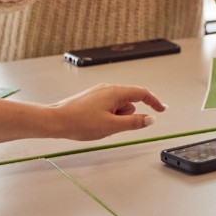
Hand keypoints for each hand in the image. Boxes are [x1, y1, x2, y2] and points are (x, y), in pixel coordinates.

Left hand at [48, 84, 165, 140]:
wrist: (54, 120)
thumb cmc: (79, 122)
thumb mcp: (112, 126)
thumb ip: (134, 122)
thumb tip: (150, 119)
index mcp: (115, 92)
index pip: (143, 93)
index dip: (154, 102)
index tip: (162, 109)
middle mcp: (108, 89)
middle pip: (129, 102)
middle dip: (126, 116)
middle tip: (113, 127)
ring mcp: (99, 93)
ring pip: (118, 106)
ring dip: (115, 118)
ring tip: (99, 126)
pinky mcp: (91, 99)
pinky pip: (108, 107)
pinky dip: (107, 117)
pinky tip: (93, 124)